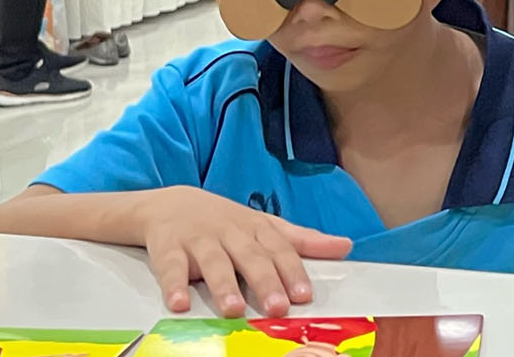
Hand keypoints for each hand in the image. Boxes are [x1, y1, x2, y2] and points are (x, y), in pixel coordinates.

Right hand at [133, 186, 351, 317]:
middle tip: (277, 307)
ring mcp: (198, 239)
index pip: (278, 249)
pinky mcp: (168, 248)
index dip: (292, 271)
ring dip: (223, 286)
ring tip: (234, 309)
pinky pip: (170, 267)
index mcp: (255, 228)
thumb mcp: (263, 225)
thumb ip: (302, 240)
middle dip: (264, 281)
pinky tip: (179, 304)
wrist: (168, 204)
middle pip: (249, 256)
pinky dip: (173, 285)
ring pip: (213, 262)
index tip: (304, 294)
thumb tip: (345, 246)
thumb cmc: (223, 221)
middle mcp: (229, 232)